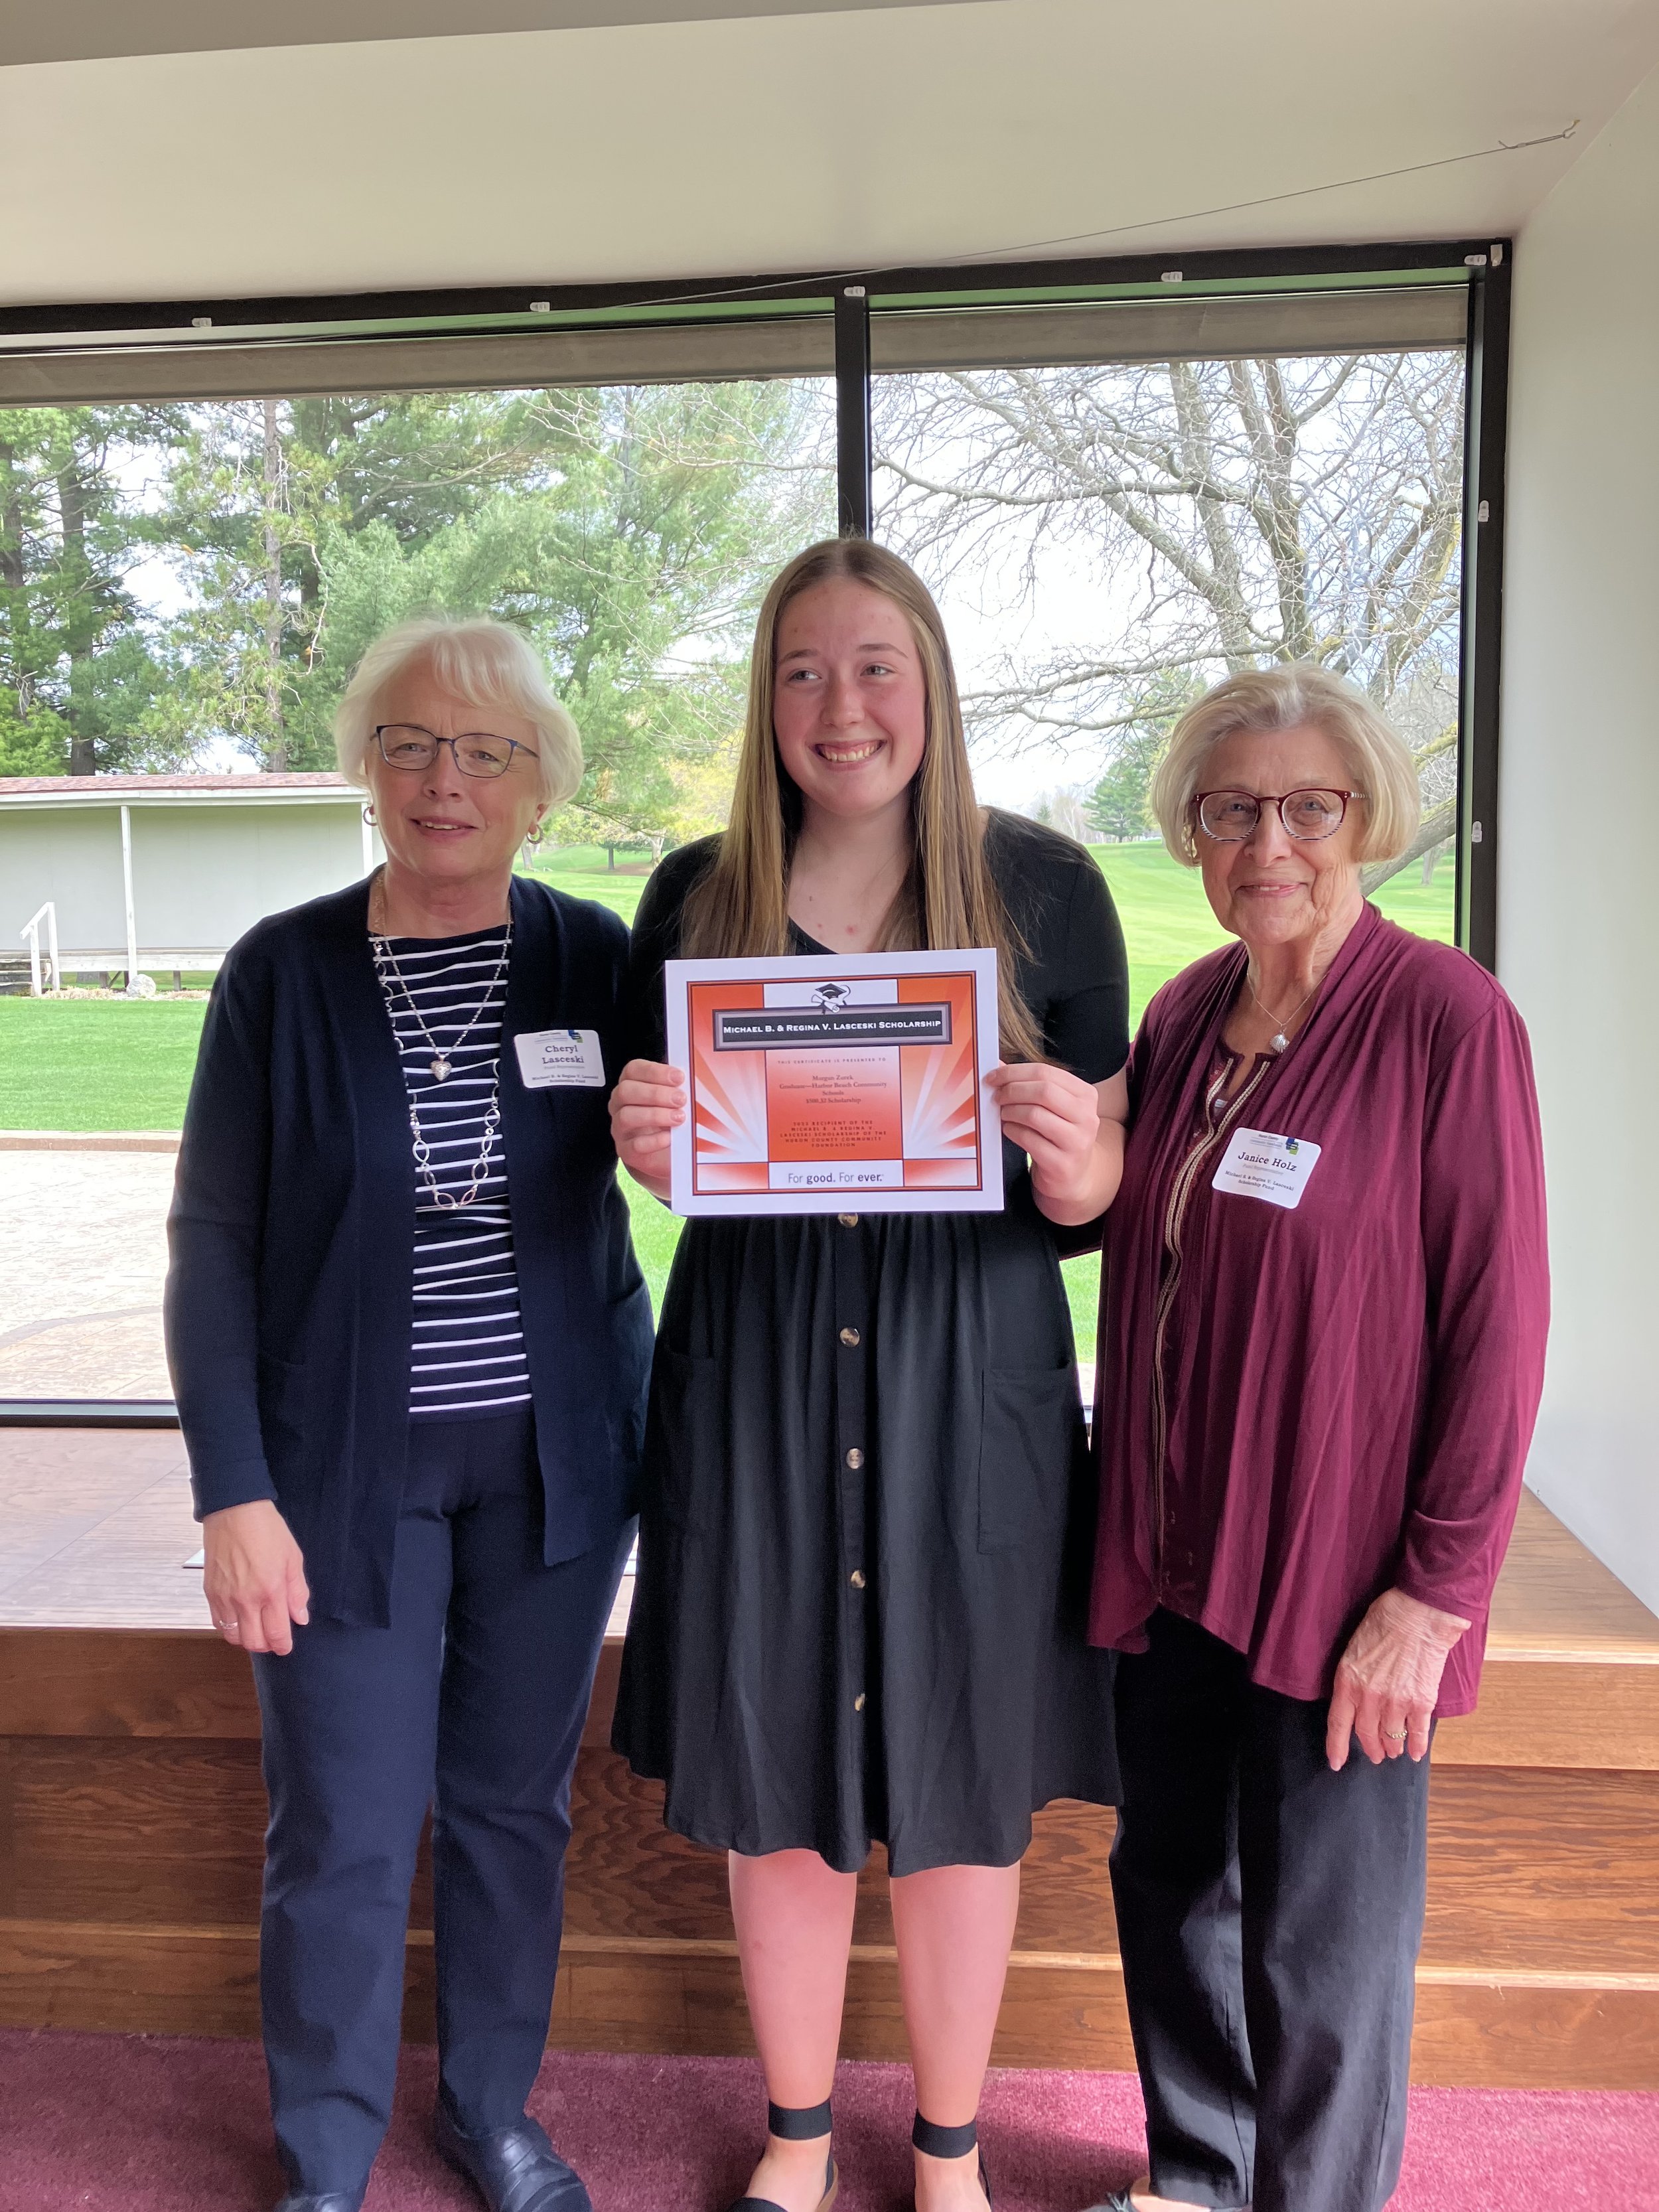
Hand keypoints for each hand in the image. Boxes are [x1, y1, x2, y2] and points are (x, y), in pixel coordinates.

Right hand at [202, 1499, 309, 1655]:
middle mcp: (246, 1599)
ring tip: (256, 1630)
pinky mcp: (210, 1592)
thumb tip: (300, 1618)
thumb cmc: (267, 1530)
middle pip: (253, 1642)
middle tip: (273, 1639)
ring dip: (246, 1639)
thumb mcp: (293, 1558)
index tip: (286, 1647)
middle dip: (266, 1646)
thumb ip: (297, 1592)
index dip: (282, 1646)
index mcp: (271, 1590)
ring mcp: (225, 1597)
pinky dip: (229, 1628)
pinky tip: (239, 1619)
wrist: (234, 1512)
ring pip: (233, 1637)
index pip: (276, 1634)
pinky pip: (218, 1623)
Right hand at [609, 1058, 685, 1199]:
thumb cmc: (669, 1121)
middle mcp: (620, 1105)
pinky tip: (670, 1137)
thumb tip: (695, 1082)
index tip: (679, 1077)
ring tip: (679, 1117)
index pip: (633, 1070)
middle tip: (680, 1099)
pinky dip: (654, 1140)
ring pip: (626, 1116)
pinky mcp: (626, 1150)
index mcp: (631, 1085)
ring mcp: (620, 1128)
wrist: (666, 1154)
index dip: (655, 1072)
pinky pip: (635, 1144)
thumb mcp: (673, 1101)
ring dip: (655, 1115)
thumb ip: (679, 1089)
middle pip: (626, 1091)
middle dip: (656, 1093)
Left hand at [986, 1063, 1125, 1225]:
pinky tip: (1010, 1130)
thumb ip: (1031, 1085)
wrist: (1073, 1176)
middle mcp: (1087, 1116)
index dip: (1014, 1072)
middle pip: (1043, 1091)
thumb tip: (997, 1065)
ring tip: (1004, 1114)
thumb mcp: (1053, 1107)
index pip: (1046, 1072)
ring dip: (1011, 1111)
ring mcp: (1077, 1142)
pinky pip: (1029, 1139)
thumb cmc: (1058, 1135)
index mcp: (1086, 1095)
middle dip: (1012, 1090)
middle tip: (997, 1097)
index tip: (993, 1077)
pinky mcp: (1062, 1164)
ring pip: (1035, 1114)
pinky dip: (1012, 1131)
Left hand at [1326, 1587, 1469, 1769]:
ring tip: (1395, 1751)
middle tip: (1375, 1755)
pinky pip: (1417, 1733)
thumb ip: (1353, 1676)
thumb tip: (1356, 1696)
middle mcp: (1369, 1696)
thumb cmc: (1385, 1621)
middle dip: (1371, 1748)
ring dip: (1393, 1748)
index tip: (1336, 1763)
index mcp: (1347, 1680)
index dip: (1336, 1746)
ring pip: (1392, 1738)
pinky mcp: (1421, 1701)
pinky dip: (1417, 1746)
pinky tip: (1417, 1753)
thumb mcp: (1354, 1647)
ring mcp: (1396, 1701)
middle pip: (1367, 1734)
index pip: (1337, 1723)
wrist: (1419, 1613)